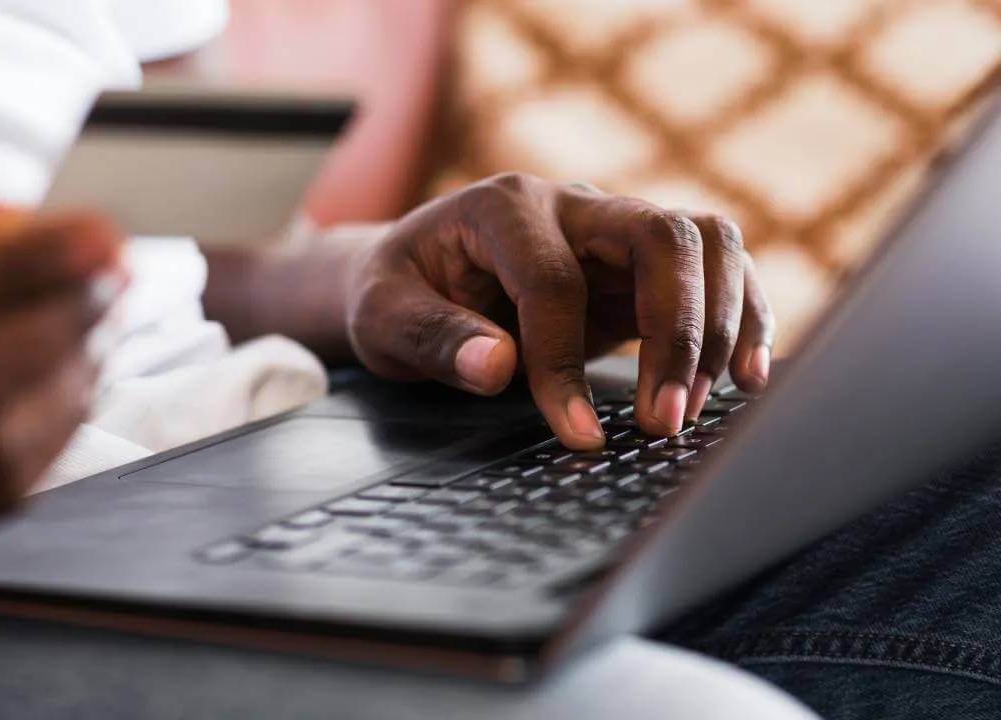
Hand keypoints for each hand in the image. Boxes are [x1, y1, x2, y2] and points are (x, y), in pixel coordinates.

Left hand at [345, 173, 774, 448]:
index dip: (565, 362)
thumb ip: (433, 338)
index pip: (553, 281)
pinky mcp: (640, 265)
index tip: (575, 433)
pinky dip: (743, 317)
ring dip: (719, 325)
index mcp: (503, 209)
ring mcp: (613, 228)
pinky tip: (745, 376)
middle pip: (661, 237)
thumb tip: (498, 367)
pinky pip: (717, 269)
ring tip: (700, 407)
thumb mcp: (383, 318)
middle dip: (678, 332)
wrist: (411, 276)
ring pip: (706, 243)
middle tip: (666, 419)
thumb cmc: (395, 295)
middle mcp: (572, 204)